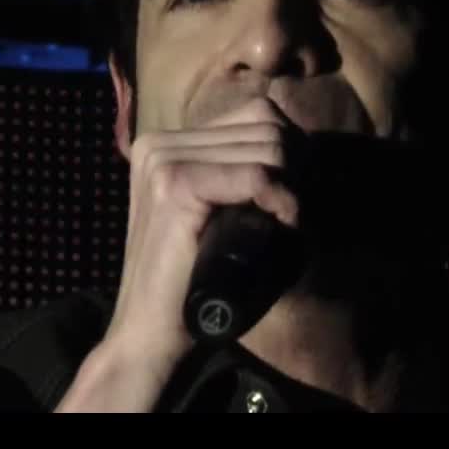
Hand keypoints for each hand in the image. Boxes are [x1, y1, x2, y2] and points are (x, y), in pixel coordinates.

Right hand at [56, 98, 302, 411]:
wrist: (149, 334)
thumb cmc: (193, 282)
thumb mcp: (218, 215)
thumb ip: (238, 177)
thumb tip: (299, 146)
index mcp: (165, 144)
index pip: (258, 114)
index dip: (291, 154)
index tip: (291, 199)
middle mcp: (159, 144)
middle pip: (266, 125)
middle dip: (297, 169)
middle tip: (293, 216)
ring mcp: (163, 161)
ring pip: (267, 146)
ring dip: (292, 187)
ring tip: (285, 226)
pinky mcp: (174, 186)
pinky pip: (256, 175)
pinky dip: (282, 199)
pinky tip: (283, 225)